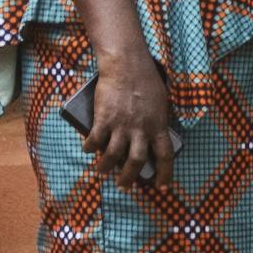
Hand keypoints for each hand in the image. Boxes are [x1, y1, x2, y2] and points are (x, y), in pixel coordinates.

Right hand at [90, 55, 177, 188]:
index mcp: (159, 125)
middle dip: (130, 178)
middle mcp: (141, 129)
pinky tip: (88, 150)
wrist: (127, 65)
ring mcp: (122, 125)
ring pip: (113, 155)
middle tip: (124, 187)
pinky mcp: (104, 119)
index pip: (165, 155)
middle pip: (136, 161)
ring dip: (106, 167)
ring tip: (103, 172)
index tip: (162, 187)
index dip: (165, 173)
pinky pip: (96, 140)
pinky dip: (90, 148)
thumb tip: (152, 138)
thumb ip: (157, 121)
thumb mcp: (161, 103)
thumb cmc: (146, 81)